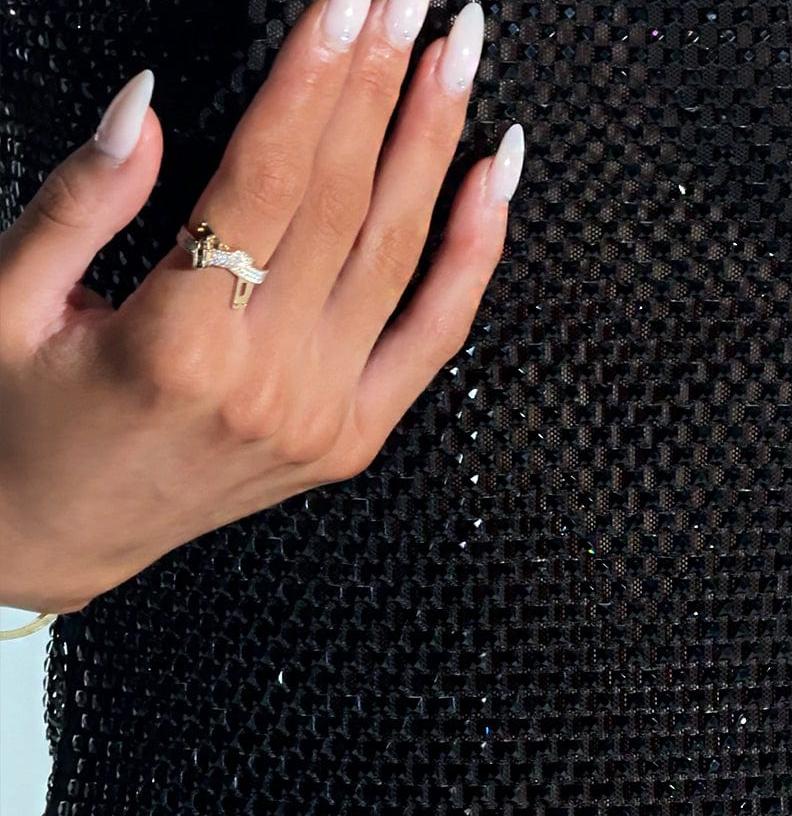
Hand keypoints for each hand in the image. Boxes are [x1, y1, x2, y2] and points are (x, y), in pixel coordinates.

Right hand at [0, 0, 523, 614]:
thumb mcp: (8, 302)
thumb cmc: (21, 423)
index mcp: (177, 344)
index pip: (270, 177)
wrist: (51, 537)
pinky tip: (494, 176)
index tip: (346, 4)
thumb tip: (147, 105)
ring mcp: (320, 418)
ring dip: (434, 143)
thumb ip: (80, 201)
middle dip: (380, 84)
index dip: (314, 79)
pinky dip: (473, 255)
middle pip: (344, 201)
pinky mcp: (349, 441)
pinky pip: (432, 338)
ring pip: (397, 255)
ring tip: (458, 51)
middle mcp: (266, 383)